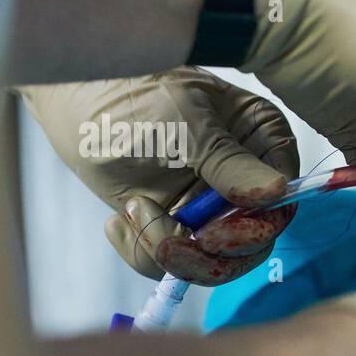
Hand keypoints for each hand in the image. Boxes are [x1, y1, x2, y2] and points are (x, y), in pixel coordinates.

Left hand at [19, 68, 298, 284]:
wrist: (74, 99)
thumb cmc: (132, 93)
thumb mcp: (185, 125)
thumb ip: (230, 162)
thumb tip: (277, 193)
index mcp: (262, 142)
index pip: (281, 201)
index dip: (255, 227)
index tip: (213, 236)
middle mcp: (245, 179)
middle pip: (254, 241)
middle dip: (210, 255)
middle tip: (169, 247)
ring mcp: (211, 206)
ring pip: (215, 261)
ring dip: (170, 252)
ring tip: (133, 214)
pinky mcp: (176, 224)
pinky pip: (175, 263)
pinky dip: (143, 251)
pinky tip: (120, 220)